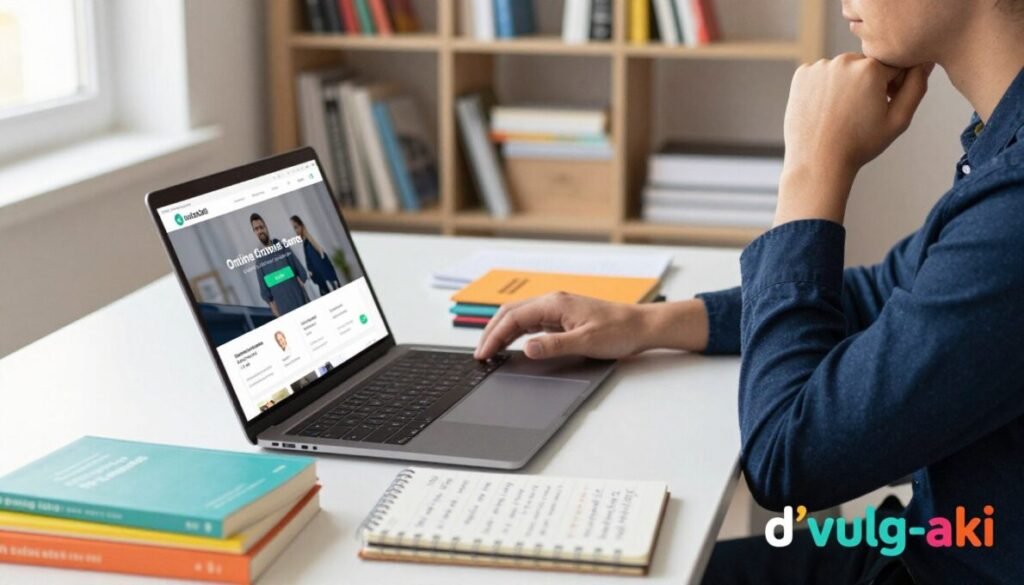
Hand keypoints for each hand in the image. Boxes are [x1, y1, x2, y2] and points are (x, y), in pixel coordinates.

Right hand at [474, 293, 649, 360]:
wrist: (641, 326)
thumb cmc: (619, 331)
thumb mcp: (586, 342)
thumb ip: (554, 345)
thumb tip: (526, 348)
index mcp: (555, 303)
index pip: (512, 317)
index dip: (494, 336)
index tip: (483, 354)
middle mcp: (553, 302)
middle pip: (510, 313)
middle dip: (491, 332)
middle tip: (480, 354)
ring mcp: (557, 308)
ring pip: (519, 317)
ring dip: (502, 332)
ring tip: (490, 351)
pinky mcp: (563, 317)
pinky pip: (531, 322)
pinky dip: (516, 332)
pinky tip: (512, 344)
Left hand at [775, 54, 931, 223]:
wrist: (817, 161)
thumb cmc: (860, 144)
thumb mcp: (898, 120)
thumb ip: (917, 86)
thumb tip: (925, 61)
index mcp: (871, 68)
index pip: (894, 65)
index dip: (893, 86)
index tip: (882, 106)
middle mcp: (844, 60)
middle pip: (866, 64)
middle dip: (868, 82)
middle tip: (860, 113)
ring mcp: (819, 66)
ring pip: (843, 69)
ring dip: (846, 83)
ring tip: (841, 113)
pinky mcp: (801, 75)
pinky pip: (821, 74)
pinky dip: (824, 87)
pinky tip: (824, 109)